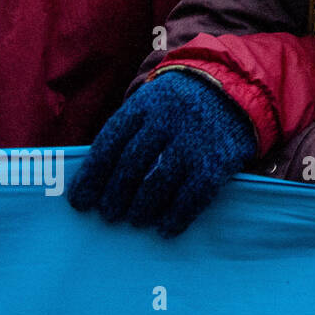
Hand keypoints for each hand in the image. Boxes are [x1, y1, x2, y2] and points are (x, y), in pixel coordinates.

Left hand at [68, 70, 255, 236]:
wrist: (236, 86)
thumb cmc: (181, 106)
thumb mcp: (152, 104)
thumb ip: (130, 134)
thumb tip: (95, 182)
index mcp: (145, 104)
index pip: (110, 143)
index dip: (92, 175)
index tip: (79, 202)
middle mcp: (168, 119)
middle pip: (131, 164)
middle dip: (115, 194)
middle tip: (108, 215)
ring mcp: (194, 139)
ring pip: (159, 181)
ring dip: (142, 207)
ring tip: (135, 220)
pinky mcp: (218, 158)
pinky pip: (194, 194)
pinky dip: (177, 215)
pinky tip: (166, 228)